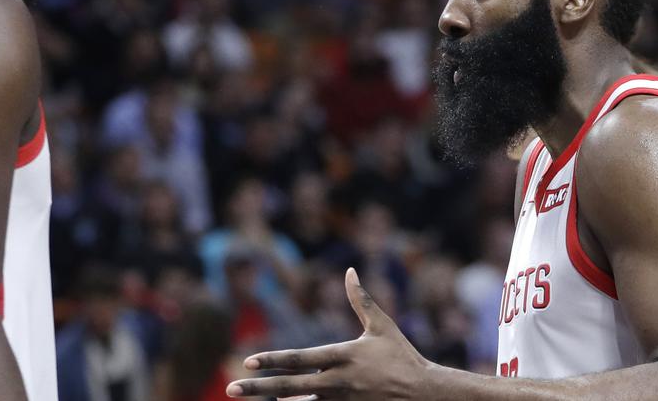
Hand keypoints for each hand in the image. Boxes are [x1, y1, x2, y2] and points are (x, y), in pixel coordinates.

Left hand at [226, 268, 430, 399]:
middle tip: (232, 389)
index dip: (272, 360)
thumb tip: (350, 271)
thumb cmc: (402, 356)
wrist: (425, 394)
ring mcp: (342, 400)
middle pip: (290, 386)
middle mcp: (338, 380)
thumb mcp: (382, 326)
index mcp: (343, 355)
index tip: (247, 361)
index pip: (299, 359)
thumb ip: (361, 300)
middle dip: (259, 388)